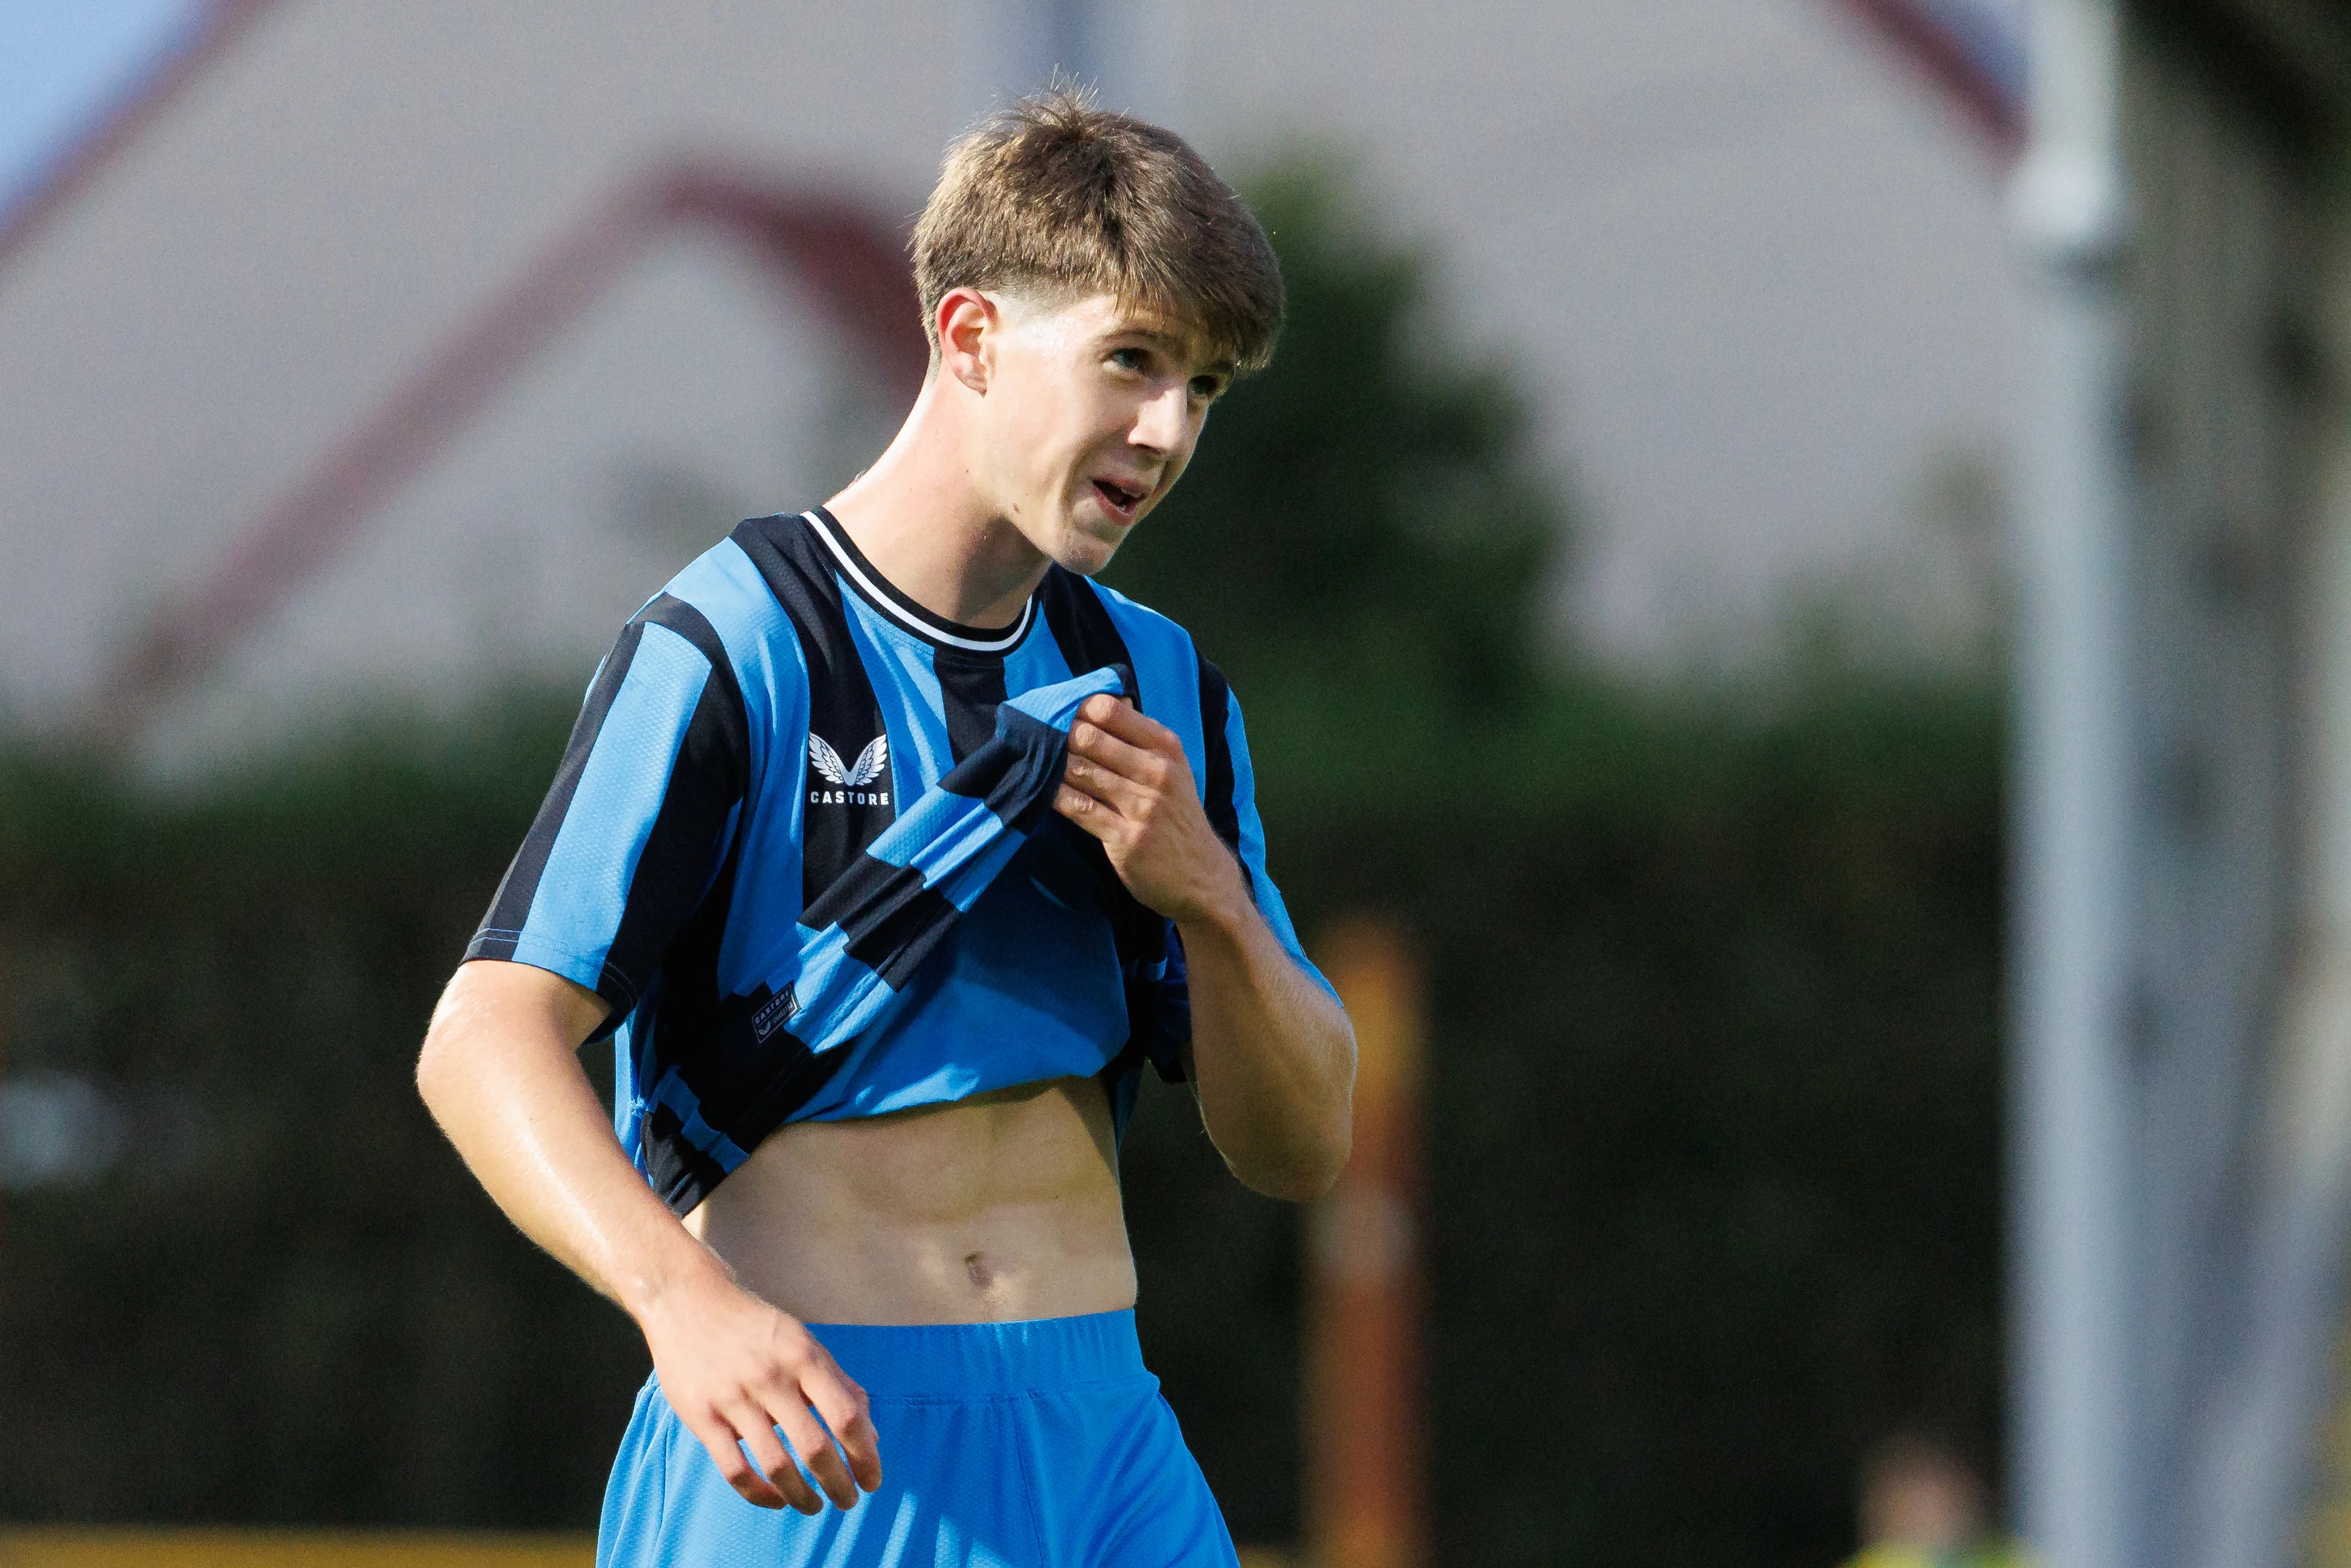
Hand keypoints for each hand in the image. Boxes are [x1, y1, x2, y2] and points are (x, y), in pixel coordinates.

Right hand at [636, 1264, 882, 1513]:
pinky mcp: (701, 1416)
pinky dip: (759, 1494)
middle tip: (848, 1502)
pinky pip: (734, 1470)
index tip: (872, 1480)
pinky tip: (775, 1500)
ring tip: (814, 1506)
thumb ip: (839, 1386)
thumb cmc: (756, 1328)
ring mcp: (733, 1398)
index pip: (846, 1416)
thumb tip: (872, 1437)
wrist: (689, 1301)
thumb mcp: (804, 1343)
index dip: (865, 1456)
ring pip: (776, 1465)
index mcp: (803, 1356)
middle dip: (839, 1484)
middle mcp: (771, 1377)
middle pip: (815, 1447)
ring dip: (802, 1497)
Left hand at [1056, 695, 1247, 926]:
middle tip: (1035, 736)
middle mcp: (1156, 772)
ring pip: (1080, 770)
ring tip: (1033, 759)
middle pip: (1090, 736)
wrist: (1202, 877)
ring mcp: (1142, 806)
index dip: (1077, 708)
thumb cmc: (1178, 817)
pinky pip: (1078, 808)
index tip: (1059, 713)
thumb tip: (1097, 704)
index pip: (1111, 709)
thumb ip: (1139, 740)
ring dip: (1052, 764)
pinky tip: (1041, 791)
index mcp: (1167, 747)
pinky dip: (1055, 797)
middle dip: (1058, 734)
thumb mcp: (1173, 770)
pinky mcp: (1125, 837)